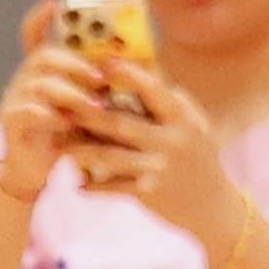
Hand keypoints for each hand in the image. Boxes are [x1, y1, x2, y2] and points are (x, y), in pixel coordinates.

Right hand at [0, 14, 108, 207]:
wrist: (38, 166)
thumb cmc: (70, 131)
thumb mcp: (90, 101)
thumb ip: (105, 80)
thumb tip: (144, 60)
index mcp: (44, 68)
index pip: (34, 34)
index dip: (41, 17)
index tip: (56, 2)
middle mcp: (24, 78)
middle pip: (44, 56)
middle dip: (77, 64)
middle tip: (102, 78)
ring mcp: (13, 98)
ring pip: (40, 84)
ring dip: (72, 94)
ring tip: (96, 107)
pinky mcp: (9, 122)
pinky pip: (27, 111)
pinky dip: (50, 116)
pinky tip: (67, 124)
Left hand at [63, 57, 246, 254]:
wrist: (213, 206)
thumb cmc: (197, 157)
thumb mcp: (194, 125)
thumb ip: (170, 102)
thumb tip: (143, 69)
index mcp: (182, 119)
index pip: (154, 90)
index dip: (130, 75)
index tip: (105, 62)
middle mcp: (172, 141)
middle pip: (120, 123)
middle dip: (87, 114)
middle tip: (59, 105)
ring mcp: (158, 168)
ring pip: (109, 156)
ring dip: (79, 151)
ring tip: (56, 147)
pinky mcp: (148, 192)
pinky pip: (111, 187)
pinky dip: (91, 185)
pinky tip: (74, 183)